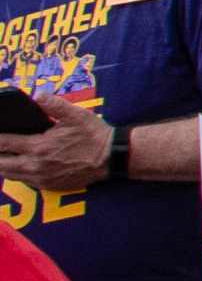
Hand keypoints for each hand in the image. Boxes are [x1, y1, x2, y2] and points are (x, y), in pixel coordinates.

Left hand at [0, 96, 117, 198]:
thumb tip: (37, 95)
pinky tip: (22, 165)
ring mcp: (41, 178)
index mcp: (39, 147)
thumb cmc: (93, 135)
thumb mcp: (76, 115)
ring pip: (10, 175)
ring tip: (5, 155)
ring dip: (4, 165)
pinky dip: (18, 174)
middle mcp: (36, 166)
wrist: (111, 157)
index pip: (4, 144)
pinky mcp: (49, 186)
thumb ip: (54, 104)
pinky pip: (24, 182)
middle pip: (1, 164)